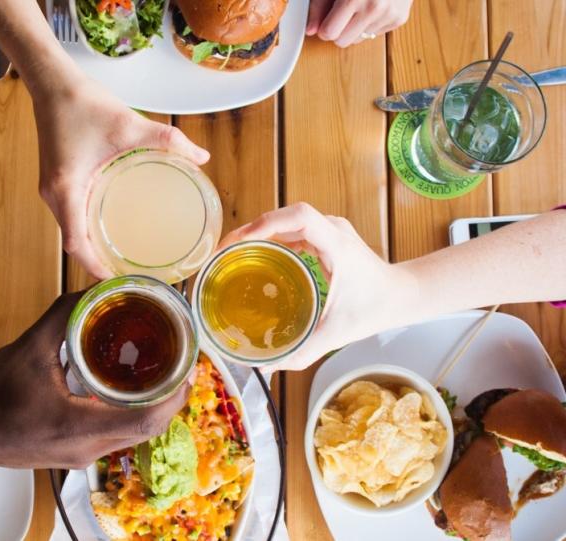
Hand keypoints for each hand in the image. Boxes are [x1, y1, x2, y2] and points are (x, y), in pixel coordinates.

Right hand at [0, 292, 192, 468]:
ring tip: (162, 369)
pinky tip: (126, 388)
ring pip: (132, 435)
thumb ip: (63, 316)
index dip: (176, 395)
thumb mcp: (27, 349)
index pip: (149, 419)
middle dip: (171, 397)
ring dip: (152, 406)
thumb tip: (92, 290)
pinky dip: (129, 412)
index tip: (190, 366)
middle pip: (147, 429)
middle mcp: (87, 449)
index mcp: (81, 427)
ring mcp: (80, 457)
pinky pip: (113, 435)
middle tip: (181, 362)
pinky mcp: (71, 454)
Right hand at [31, 77, 209, 278]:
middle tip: (129, 272)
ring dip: (92, 246)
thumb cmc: (83, 103)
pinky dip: (87, 227)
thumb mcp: (130, 124)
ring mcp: (51, 188)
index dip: (96, 268)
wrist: (52, 81)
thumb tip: (201, 159)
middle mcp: (53, 195)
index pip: (76, 245)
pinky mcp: (56, 179)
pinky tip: (109, 225)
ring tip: (121, 256)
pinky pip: (70, 214)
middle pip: (73, 243)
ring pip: (71, 229)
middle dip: (97, 263)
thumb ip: (168, 140)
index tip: (118, 281)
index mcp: (66, 190)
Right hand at [220, 203, 415, 370]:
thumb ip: (305, 351)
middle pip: (283, 216)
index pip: (298, 217)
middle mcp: (331, 230)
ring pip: (285, 221)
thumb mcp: (338, 333)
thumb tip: (269, 365)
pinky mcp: (324, 238)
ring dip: (257, 232)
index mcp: (336, 244)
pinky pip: (291, 231)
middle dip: (250, 230)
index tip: (240, 241)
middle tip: (224, 253)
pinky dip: (270, 239)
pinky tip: (255, 257)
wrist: (402, 296)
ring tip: (232, 254)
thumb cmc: (376, 308)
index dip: (266, 223)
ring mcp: (328, 231)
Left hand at [306, 0, 412, 46]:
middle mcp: (374, 8)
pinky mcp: (399, 18)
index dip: (325, 26)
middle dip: (339, 30)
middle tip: (344, 11)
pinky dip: (371, 23)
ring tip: (361, 4)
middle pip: (342, 42)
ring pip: (358, 39)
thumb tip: (310, 30)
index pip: (329, 33)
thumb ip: (319, 5)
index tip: (328, 17)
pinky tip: (374, 6)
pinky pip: (375, 34)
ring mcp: (389, 14)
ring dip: (355, 27)